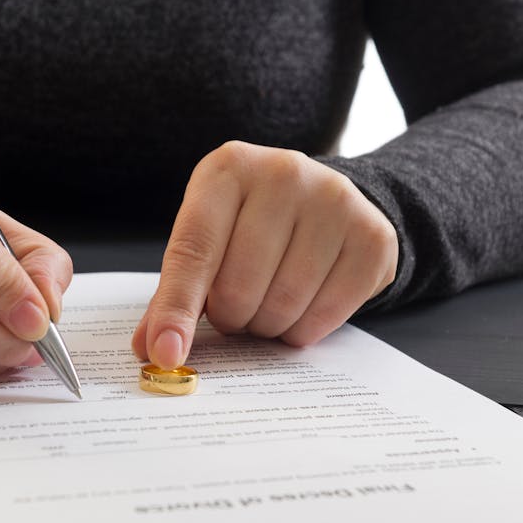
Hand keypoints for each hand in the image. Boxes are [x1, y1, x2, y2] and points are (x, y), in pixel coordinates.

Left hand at [132, 141, 397, 368]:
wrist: (327, 204)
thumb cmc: (252, 227)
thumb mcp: (208, 240)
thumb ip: (175, 292)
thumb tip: (151, 347)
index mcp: (228, 169)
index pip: (193, 250)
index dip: (177, 309)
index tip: (166, 353)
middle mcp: (283, 173)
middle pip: (239, 286)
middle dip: (231, 316)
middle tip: (236, 307)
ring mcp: (334, 201)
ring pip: (283, 304)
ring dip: (267, 325)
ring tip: (267, 302)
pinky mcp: (372, 236)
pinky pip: (326, 315)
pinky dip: (304, 329)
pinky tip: (302, 307)